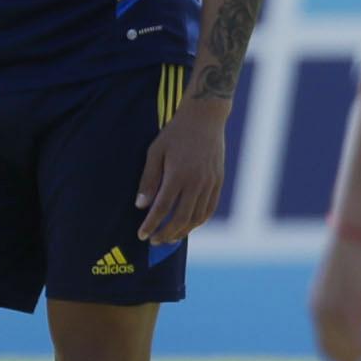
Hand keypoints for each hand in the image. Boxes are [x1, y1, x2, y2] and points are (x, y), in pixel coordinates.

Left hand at [138, 95, 232, 246]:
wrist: (205, 118)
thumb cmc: (175, 133)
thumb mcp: (155, 152)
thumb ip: (148, 180)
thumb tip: (141, 206)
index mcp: (178, 175)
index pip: (162, 208)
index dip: (150, 224)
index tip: (141, 235)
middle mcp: (196, 182)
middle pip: (181, 218)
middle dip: (166, 233)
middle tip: (154, 242)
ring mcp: (210, 183)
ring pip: (197, 216)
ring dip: (183, 231)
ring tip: (170, 237)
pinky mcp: (218, 181)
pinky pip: (210, 208)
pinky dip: (199, 220)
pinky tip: (189, 225)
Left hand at [308, 229, 360, 360]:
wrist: (354, 231)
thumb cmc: (355, 247)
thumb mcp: (353, 280)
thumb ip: (356, 298)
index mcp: (318, 307)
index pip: (324, 346)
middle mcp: (322, 314)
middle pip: (335, 354)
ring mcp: (336, 312)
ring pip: (354, 350)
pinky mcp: (351, 309)